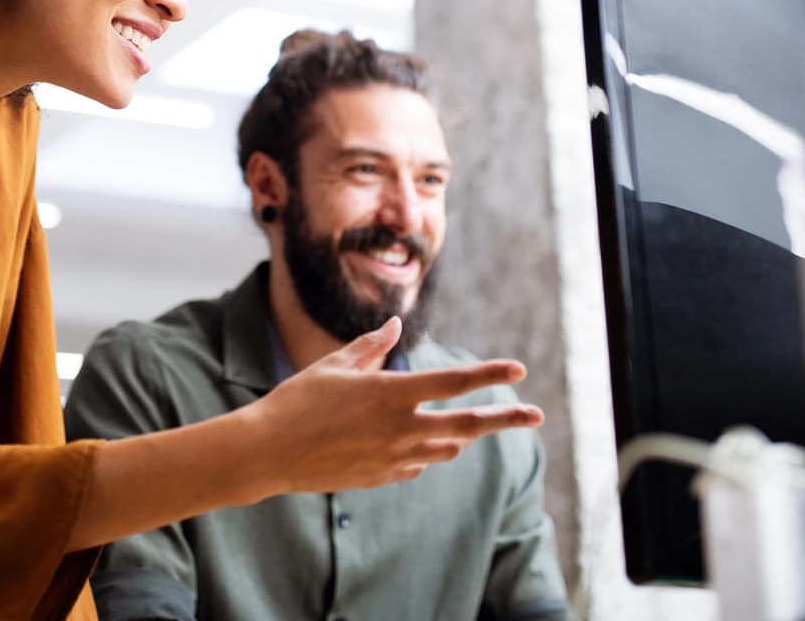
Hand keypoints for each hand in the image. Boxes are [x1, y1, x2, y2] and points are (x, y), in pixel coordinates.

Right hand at [237, 316, 544, 496]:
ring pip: (447, 447)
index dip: (490, 373)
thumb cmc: (296, 400)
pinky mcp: (381, 477)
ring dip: (464, 435)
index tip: (518, 369)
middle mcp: (400, 428)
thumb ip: (371, 347)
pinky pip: (417, 464)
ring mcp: (393, 458)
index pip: (455, 381)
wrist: (268, 453)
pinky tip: (418, 446)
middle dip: (507, 418)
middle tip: (536, 415)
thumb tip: (394, 326)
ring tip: (475, 427)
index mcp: (391, 393)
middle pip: (468, 424)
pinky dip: (425, 452)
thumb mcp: (334, 364)